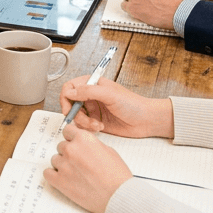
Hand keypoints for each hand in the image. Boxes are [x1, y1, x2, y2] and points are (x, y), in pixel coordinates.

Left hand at [43, 125, 132, 212]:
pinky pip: (47, 173)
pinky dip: (53, 175)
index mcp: (83, 139)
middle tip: (79, 164)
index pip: (67, 130)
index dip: (72, 138)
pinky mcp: (59, 181)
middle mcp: (71, 149)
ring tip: (75, 174)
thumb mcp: (108, 151)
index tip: (74, 144)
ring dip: (63, 165)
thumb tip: (82, 146)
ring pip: (55, 159)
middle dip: (69, 153)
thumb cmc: (117, 176)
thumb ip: (91, 145)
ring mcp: (64, 165)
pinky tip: (63, 179)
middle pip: (61, 146)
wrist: (118, 196)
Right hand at [55, 75, 173, 138]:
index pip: (69, 88)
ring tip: (97, 125)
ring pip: (76, 117)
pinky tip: (100, 127)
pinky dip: (88, 128)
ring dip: (84, 123)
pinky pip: (83, 126)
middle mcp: (90, 96)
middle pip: (70, 104)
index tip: (70, 109)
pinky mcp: (95, 121)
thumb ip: (88, 91)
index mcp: (92, 84)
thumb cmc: (133, 104)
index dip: (66, 98)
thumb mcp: (110, 94)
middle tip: (85, 120)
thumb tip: (70, 92)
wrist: (146, 121)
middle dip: (76, 115)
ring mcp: (93, 109)